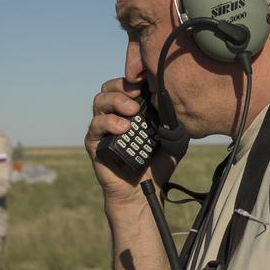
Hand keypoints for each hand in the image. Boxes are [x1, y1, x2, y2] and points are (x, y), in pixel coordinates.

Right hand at [84, 77, 179, 202]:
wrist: (145, 191)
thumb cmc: (158, 165)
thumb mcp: (173, 138)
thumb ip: (173, 119)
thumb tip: (175, 100)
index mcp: (132, 109)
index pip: (126, 84)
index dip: (133, 78)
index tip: (147, 81)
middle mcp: (115, 115)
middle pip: (108, 87)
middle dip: (122, 86)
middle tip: (138, 96)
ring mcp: (103, 128)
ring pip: (99, 101)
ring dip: (115, 101)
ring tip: (132, 112)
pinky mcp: (94, 143)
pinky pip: (95, 125)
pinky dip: (108, 122)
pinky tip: (123, 128)